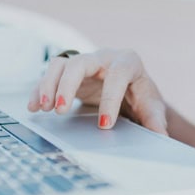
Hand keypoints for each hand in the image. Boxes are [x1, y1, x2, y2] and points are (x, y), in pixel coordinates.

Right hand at [27, 49, 168, 133]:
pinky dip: (39, 90)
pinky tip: (33, 107)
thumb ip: (155, 120)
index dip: (110, 99)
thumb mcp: (151, 106)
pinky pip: (50, 75)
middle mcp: (103, 58)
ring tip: (42, 109)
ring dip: (48, 85)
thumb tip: (160, 136)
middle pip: (80, 63)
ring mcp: (84, 63)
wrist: (129, 89)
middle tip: (59, 110)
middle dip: (67, 85)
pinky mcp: (69, 72)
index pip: (117, 76)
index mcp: (128, 62)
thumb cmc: (140, 95)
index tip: (104, 124)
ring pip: (61, 65)